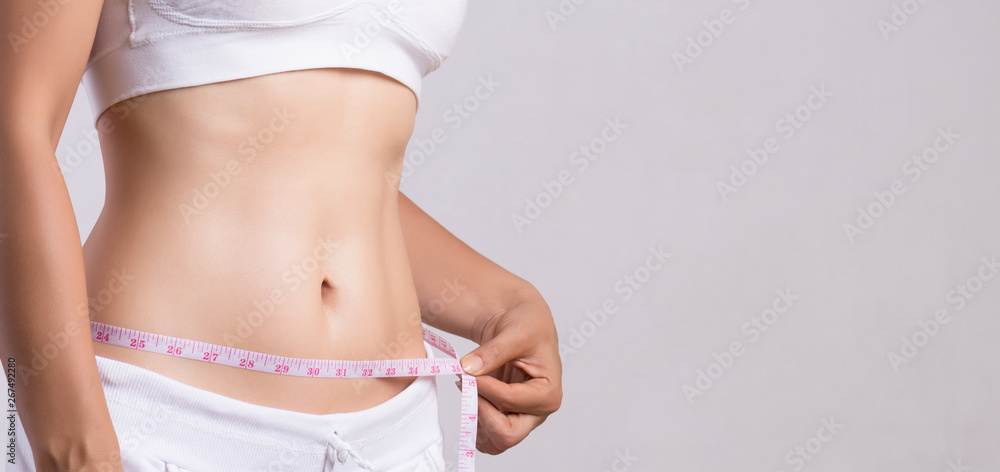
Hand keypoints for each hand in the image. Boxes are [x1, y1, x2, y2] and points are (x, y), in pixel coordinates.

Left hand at [458, 290, 562, 453]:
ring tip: (468, 387)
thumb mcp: (514, 333)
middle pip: (507, 435)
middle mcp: (537, 412)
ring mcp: (521, 418)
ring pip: (495, 442)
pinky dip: (474, 422)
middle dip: (481, 413)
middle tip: (466, 386)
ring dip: (476, 419)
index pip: (510, 401)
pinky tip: (470, 394)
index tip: (466, 370)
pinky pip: (487, 437)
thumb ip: (492, 352)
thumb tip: (469, 369)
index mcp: (548, 392)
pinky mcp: (507, 418)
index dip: (484, 388)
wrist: (520, 322)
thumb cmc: (527, 325)